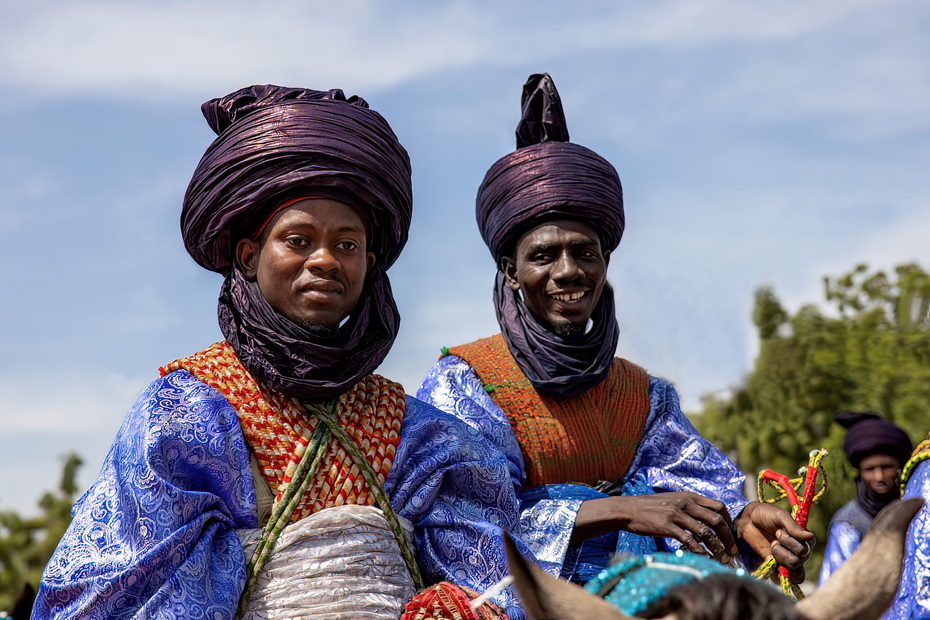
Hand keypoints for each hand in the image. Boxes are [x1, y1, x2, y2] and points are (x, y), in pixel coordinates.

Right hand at [573, 492, 737, 564]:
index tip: (730, 534)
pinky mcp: (667, 527)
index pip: (718, 506)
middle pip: (716, 520)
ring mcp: (676, 515)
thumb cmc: (650, 507)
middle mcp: (685, 504)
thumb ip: (689, 507)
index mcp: (689, 496)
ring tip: (722, 559)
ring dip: (718, 548)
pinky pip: (690, 541)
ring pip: (706, 533)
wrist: (628, 509)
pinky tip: (704, 559)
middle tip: (732, 551)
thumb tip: (706, 519)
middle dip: (728, 537)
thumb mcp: (672, 500)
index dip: (729, 521)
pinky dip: (700, 552)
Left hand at [736, 501, 814, 582]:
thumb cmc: (766, 515)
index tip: (779, 531)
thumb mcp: (780, 516)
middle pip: (799, 560)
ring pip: (793, 569)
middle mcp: (799, 551)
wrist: (747, 520)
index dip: (792, 542)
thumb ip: (794, 527)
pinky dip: (778, 573)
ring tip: (772, 545)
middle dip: (784, 548)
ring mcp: (788, 559)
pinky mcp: (777, 566)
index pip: (806, 549)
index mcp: (803, 539)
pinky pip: (783, 579)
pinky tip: (770, 559)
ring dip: (780, 556)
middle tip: (775, 538)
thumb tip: (810, 537)